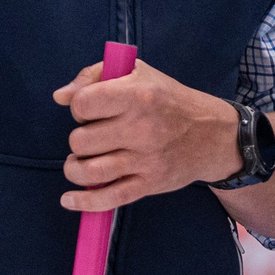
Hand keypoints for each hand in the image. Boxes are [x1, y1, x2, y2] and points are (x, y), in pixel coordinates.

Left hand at [54, 56, 239, 211]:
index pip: (83, 104)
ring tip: (81, 163)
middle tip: (96, 137)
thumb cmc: (170, 100)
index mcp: (137, 95)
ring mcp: (146, 159)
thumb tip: (60, 96)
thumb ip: (95, 75)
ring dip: (76, 169)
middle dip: (80, 139)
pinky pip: (110, 198)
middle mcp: (142, 128)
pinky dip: (85, 202)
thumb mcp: (138, 73)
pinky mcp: (150, 183)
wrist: (215, 134)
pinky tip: (70, 200)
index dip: (80, 108)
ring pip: (89, 171)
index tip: (92, 111)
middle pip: (80, 141)